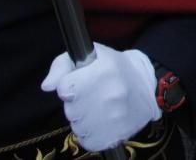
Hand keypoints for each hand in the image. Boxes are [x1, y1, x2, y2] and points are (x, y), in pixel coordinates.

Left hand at [41, 44, 159, 150]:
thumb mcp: (91, 54)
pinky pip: (88, 141)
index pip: (64, 88)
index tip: (79, 83)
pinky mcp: (117, 135)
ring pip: (78, 127)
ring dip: (83, 119)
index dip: (68, 85)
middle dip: (76, 103)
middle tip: (90, 96)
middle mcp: (110, 96)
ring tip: (97, 108)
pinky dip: (91, 134)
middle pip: (70, 110)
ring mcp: (115, 119)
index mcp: (103, 72)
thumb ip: (62, 65)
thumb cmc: (114, 67)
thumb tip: (47, 86)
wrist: (148, 85)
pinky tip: (101, 122)